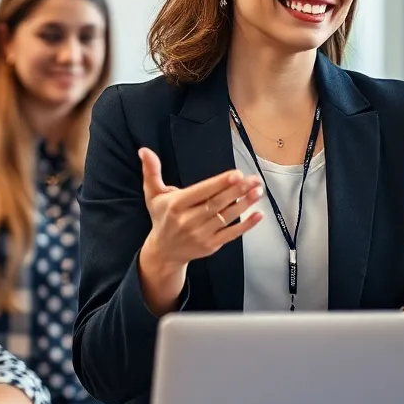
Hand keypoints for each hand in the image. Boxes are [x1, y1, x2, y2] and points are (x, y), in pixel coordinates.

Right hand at [139, 148, 264, 268]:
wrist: (164, 252)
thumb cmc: (161, 218)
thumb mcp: (152, 194)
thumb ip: (151, 171)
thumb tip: (144, 150)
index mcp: (176, 206)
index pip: (201, 192)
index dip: (219, 183)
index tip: (236, 174)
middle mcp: (188, 221)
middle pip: (217, 204)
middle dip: (237, 191)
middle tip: (254, 179)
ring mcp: (201, 235)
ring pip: (226, 217)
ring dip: (245, 204)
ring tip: (258, 191)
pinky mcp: (211, 245)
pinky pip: (231, 234)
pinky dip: (246, 225)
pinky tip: (258, 214)